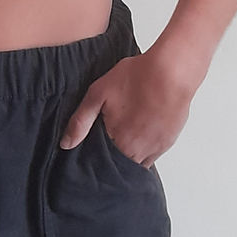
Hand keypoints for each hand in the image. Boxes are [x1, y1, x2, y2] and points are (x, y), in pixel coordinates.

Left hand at [59, 49, 194, 167]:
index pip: (101, 163)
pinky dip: (143, 150)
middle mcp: (137, 152)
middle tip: (107, 139)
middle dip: (110, 158)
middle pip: (119, 165)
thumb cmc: (135, 78)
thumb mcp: (98, 93)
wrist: (171, 72)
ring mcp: (154, 148)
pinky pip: (151, 155)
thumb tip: (66, 144)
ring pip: (136, 163)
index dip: (94, 157)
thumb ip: (80, 121)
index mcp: (117, 143)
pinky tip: (138, 133)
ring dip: (127, 155)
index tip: (90, 149)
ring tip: (122, 136)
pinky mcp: (167, 142)